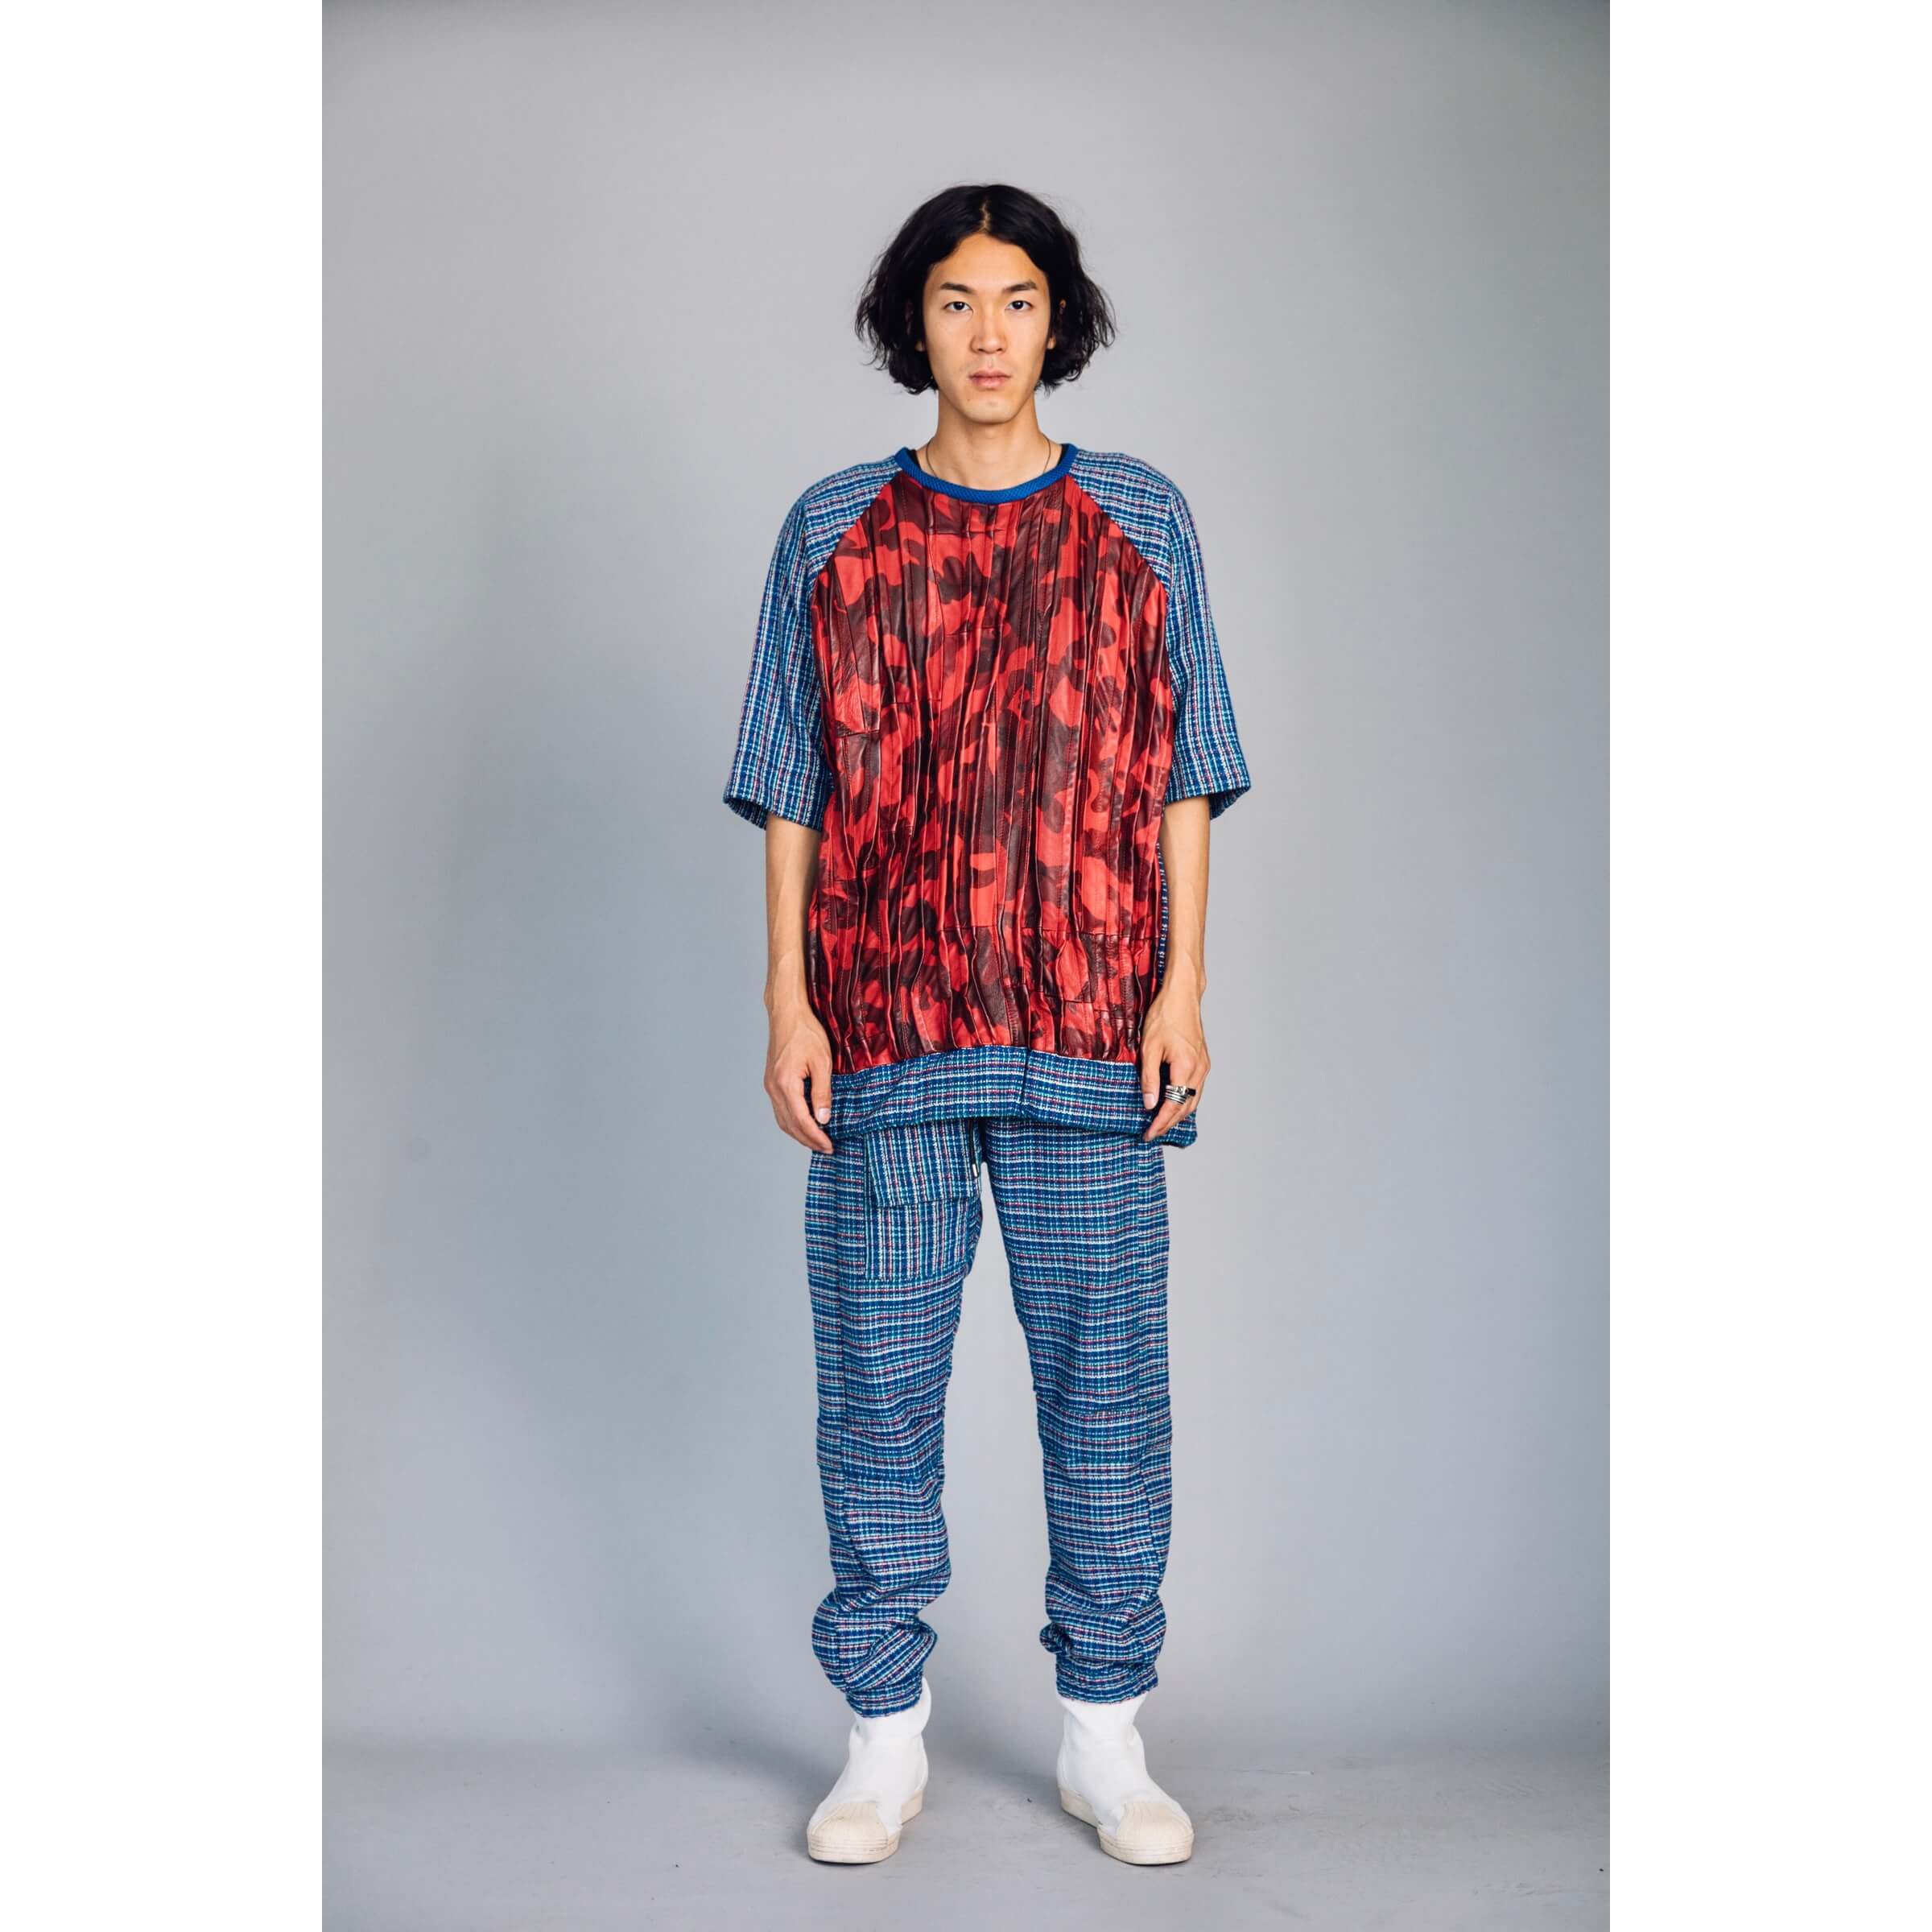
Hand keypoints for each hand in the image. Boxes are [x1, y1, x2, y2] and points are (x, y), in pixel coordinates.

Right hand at [766, 1000, 833, 1151]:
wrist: (787, 1013)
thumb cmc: (806, 1032)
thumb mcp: (822, 1062)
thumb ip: (822, 1093)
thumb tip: (823, 1119)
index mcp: (786, 1084)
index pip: (801, 1121)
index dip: (816, 1137)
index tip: (829, 1146)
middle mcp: (773, 1088)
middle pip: (789, 1125)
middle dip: (808, 1140)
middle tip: (826, 1148)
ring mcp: (770, 1085)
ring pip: (782, 1119)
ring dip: (799, 1133)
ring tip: (816, 1140)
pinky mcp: (771, 1081)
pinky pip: (780, 1109)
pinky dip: (792, 1121)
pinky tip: (805, 1123)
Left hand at [1140, 986, 1208, 1142]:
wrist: (1182, 996)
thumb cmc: (1164, 1016)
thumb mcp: (1149, 1048)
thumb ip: (1149, 1078)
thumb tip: (1150, 1104)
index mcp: (1186, 1067)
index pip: (1173, 1106)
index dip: (1160, 1123)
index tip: (1148, 1134)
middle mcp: (1199, 1070)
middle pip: (1186, 1108)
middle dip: (1169, 1124)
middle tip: (1152, 1133)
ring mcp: (1204, 1066)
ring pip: (1193, 1100)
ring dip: (1178, 1114)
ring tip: (1161, 1123)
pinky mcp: (1203, 1061)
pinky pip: (1196, 1089)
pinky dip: (1185, 1101)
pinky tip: (1173, 1103)